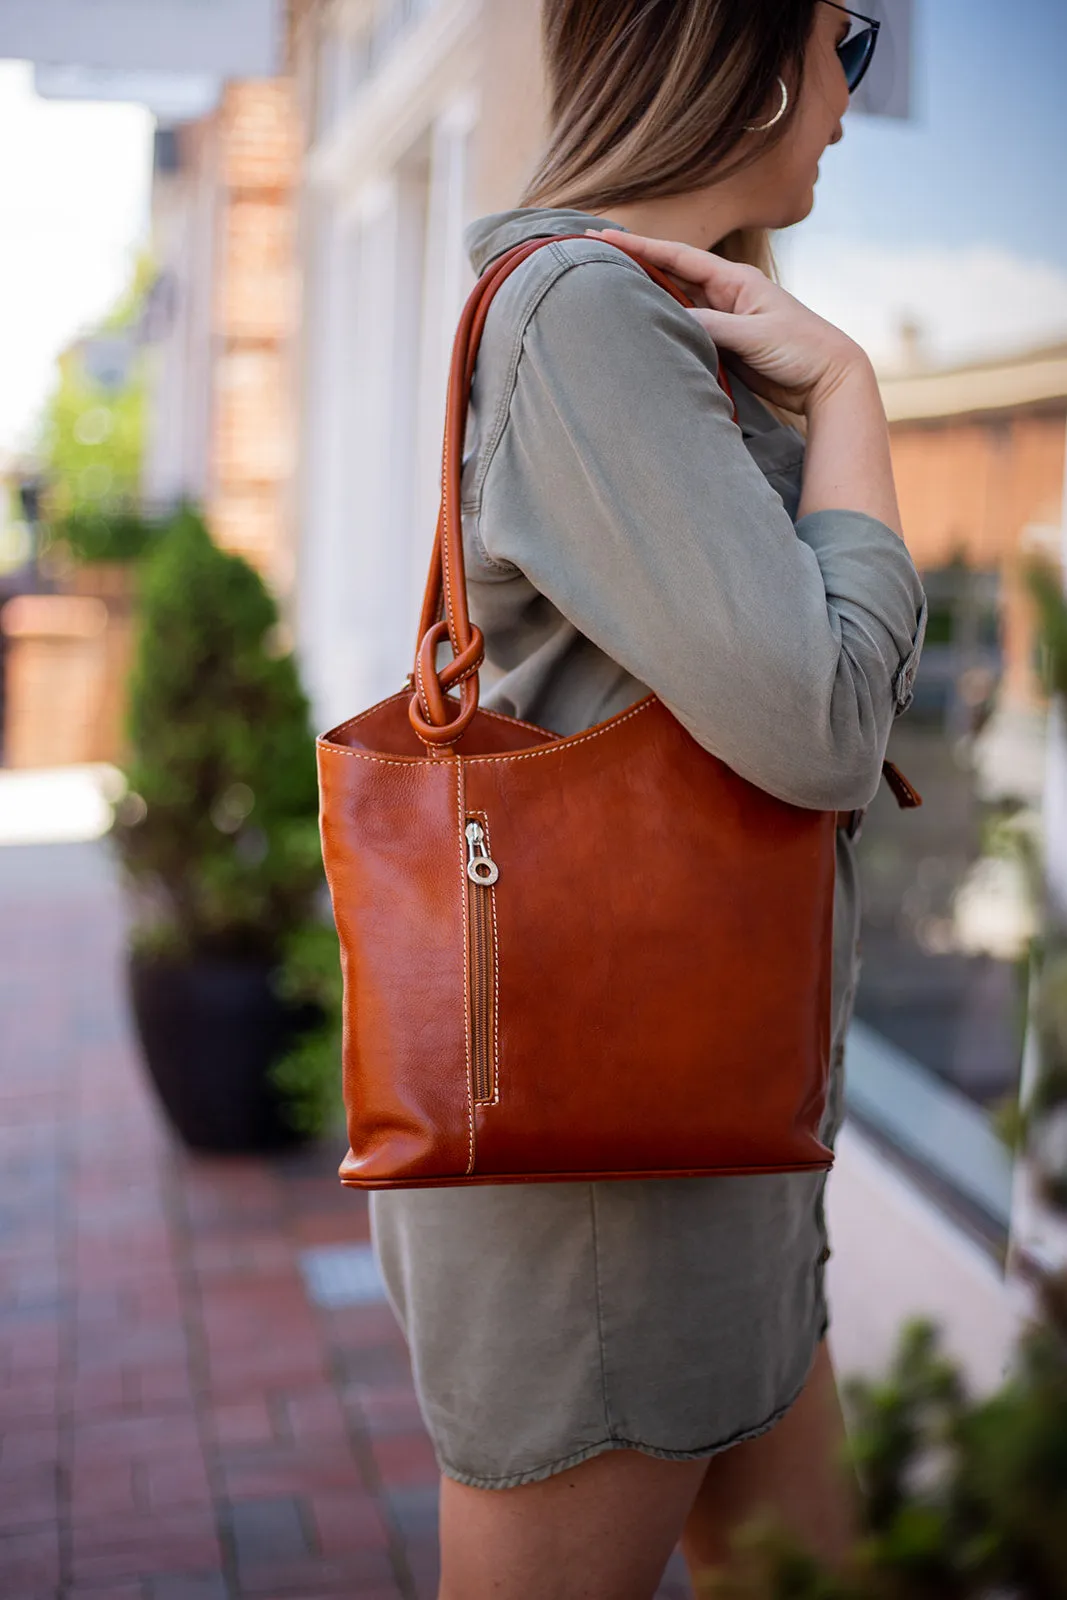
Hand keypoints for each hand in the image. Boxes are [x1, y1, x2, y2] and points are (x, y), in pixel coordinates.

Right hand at [586, 228, 868, 416]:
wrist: (828, 380)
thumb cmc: (802, 349)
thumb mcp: (756, 335)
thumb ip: (713, 326)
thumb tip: (671, 320)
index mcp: (735, 281)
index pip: (678, 257)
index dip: (641, 247)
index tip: (605, 236)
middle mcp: (725, 296)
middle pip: (671, 277)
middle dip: (635, 266)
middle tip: (594, 257)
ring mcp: (723, 322)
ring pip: (675, 307)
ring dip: (646, 300)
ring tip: (606, 293)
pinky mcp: (724, 349)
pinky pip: (686, 335)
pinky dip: (663, 330)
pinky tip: (641, 332)